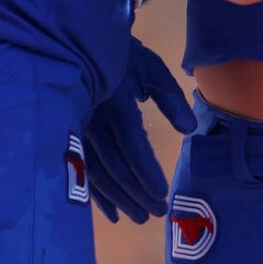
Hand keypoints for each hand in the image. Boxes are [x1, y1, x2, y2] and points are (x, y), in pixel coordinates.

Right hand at [86, 37, 191, 223]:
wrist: (83, 45)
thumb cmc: (127, 58)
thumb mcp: (154, 70)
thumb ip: (171, 99)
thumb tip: (189, 129)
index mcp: (118, 105)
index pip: (133, 145)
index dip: (146, 171)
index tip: (161, 193)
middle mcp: (96, 123)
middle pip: (117, 166)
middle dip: (137, 193)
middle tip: (156, 214)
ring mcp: (81, 131)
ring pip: (99, 173)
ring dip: (119, 199)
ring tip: (139, 218)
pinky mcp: (73, 137)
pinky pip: (84, 171)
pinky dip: (97, 195)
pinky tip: (111, 214)